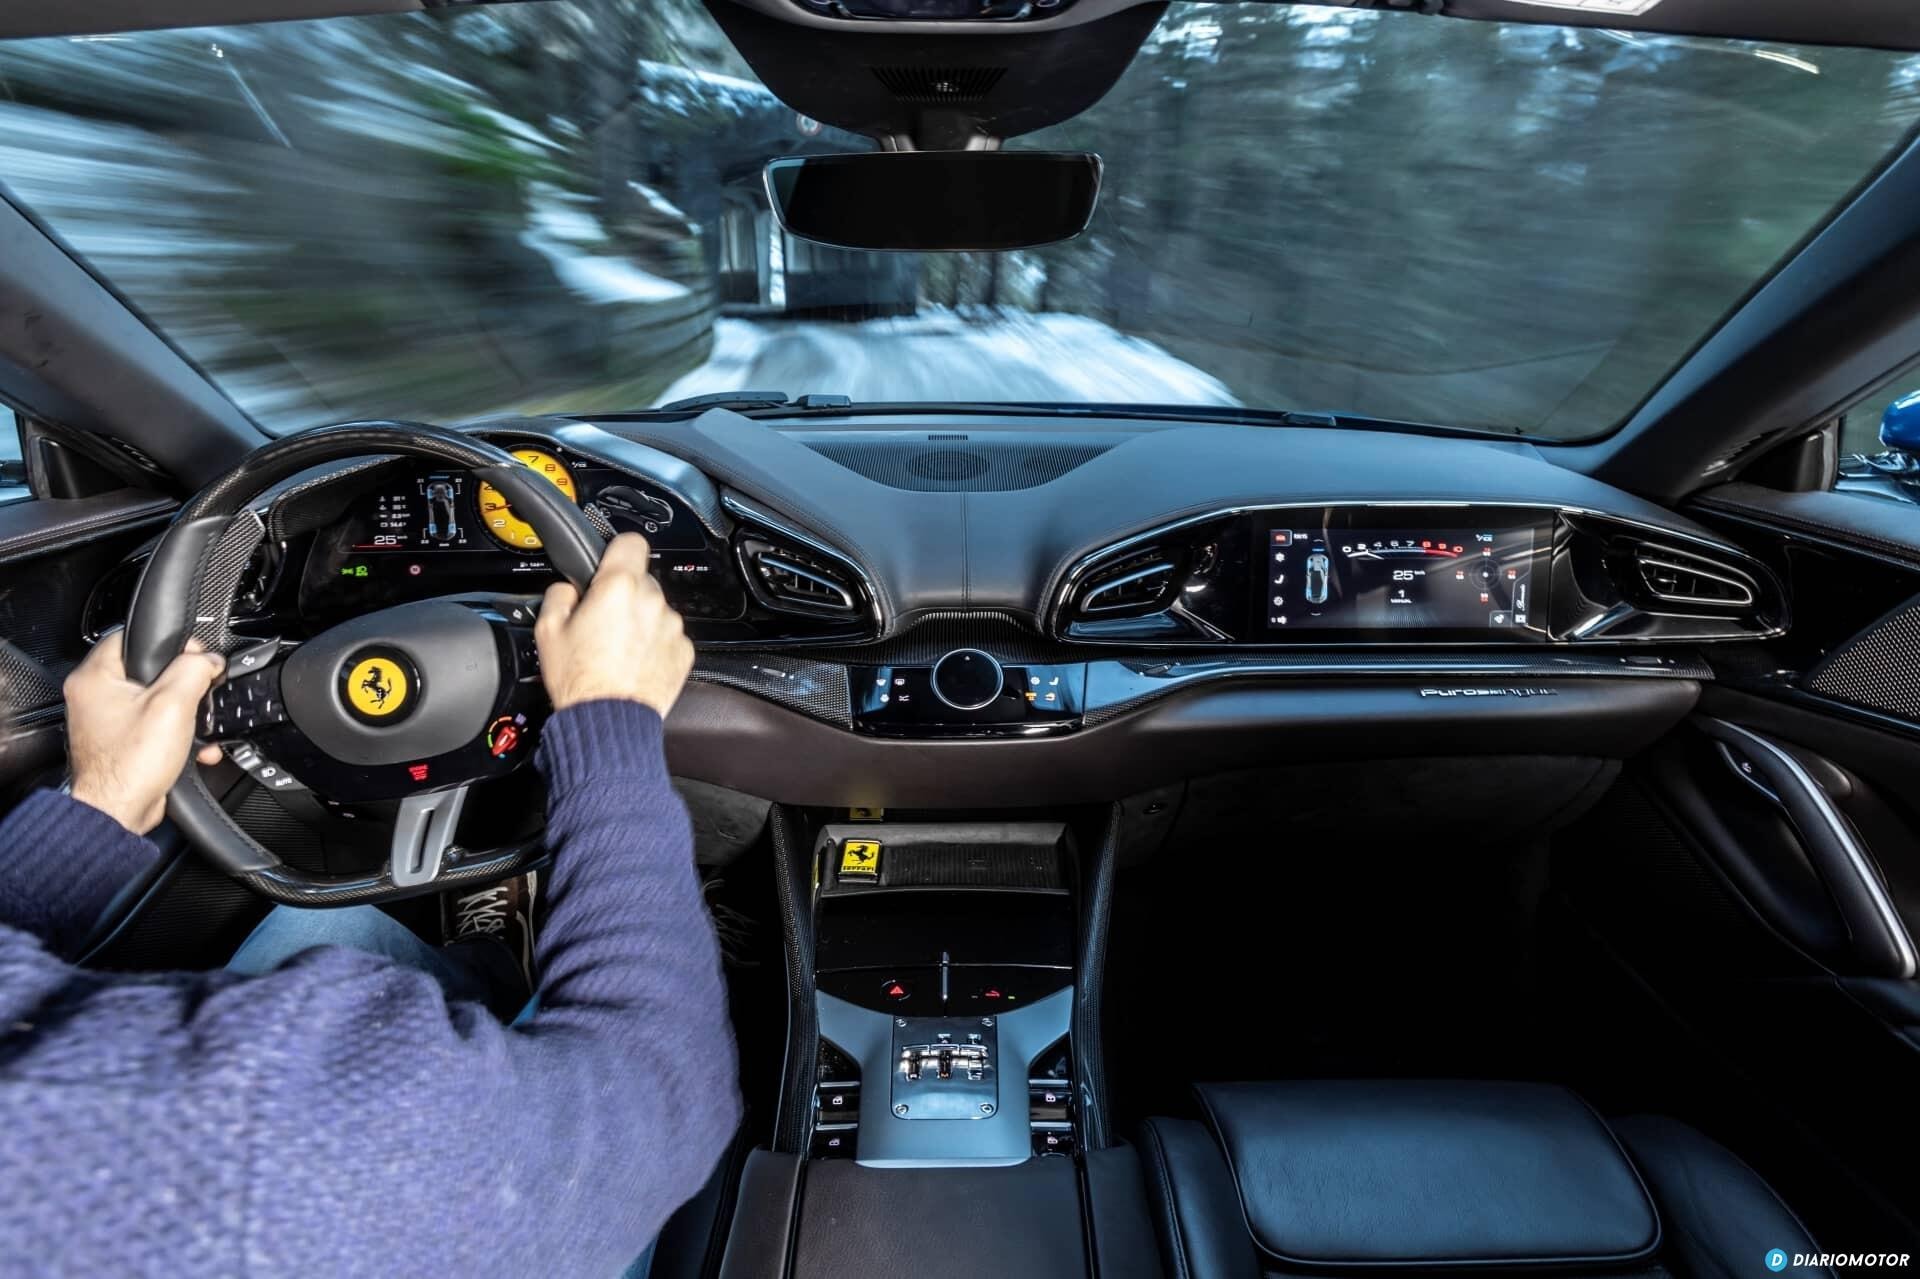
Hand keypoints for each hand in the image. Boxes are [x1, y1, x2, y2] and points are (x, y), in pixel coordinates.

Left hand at [65, 631, 225, 834]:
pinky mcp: (120, 741)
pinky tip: (193, 745)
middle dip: (183, 683)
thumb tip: (208, 660)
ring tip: (197, 725)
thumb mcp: (173, 704)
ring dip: (185, 712)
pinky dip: (176, 733)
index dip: (169, 643)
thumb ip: (193, 671)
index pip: (130, 636)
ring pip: (155, 699)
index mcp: (94, 678)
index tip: (192, 656)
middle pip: (148, 669)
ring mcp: (105, 721)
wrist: (119, 811)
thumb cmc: (129, 765)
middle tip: (198, 693)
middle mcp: (93, 697)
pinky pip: (153, 725)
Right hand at [535, 532, 693, 716]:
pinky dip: (654, 645)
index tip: (609, 563)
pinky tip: (633, 662)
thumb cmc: (580, 679)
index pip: (630, 542)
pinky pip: (668, 637)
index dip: (617, 551)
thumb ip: (559, 594)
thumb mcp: (547, 629)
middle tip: (601, 621)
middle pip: (640, 581)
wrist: (607, 720)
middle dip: (623, 595)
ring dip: (640, 622)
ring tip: (616, 648)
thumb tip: (567, 588)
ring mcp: (672, 627)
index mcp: (619, 587)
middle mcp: (652, 601)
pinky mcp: (684, 651)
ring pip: (655, 610)